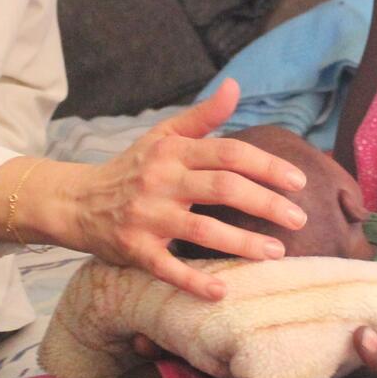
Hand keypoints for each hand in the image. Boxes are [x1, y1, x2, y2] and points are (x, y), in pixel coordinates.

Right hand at [61, 80, 308, 299]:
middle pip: (222, 188)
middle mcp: (161, 181)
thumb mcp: (163, 136)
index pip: (228, 153)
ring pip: (202, 230)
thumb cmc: (132, 168)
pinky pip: (168, 268)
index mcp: (172, 152)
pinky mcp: (135, 250)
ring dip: (243, 243)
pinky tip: (223, 290)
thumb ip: (203, 116)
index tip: (298, 181)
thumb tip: (236, 86)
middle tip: (299, 218)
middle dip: (265, 203)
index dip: (266, 165)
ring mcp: (147, 217)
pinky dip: (195, 281)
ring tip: (277, 252)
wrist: (77, 202)